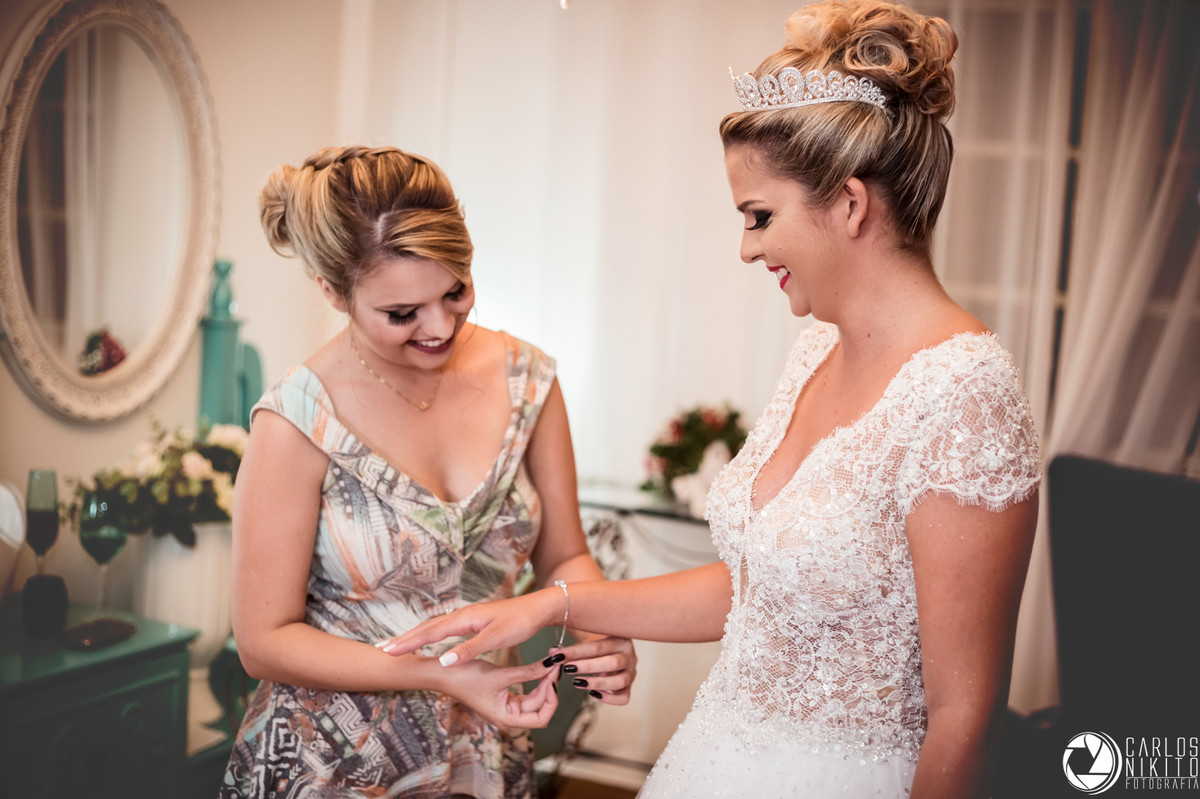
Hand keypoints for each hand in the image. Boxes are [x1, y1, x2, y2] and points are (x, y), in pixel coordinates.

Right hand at [376, 589, 558, 664]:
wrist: (540, 607)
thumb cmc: (521, 622)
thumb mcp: (497, 638)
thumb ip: (470, 649)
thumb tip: (443, 661)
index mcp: (465, 619)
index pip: (429, 633)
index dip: (408, 643)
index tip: (387, 651)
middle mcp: (462, 615)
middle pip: (426, 627)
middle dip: (403, 639)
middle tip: (379, 649)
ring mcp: (467, 617)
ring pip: (433, 626)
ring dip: (413, 635)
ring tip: (395, 645)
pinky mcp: (473, 621)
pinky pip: (443, 627)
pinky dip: (428, 633)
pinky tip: (425, 638)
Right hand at [436, 657, 560, 731]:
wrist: (444, 672)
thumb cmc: (467, 676)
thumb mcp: (501, 674)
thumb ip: (529, 672)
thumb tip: (552, 666)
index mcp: (507, 718)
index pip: (541, 718)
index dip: (551, 700)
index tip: (552, 680)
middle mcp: (508, 716)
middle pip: (539, 707)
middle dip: (549, 686)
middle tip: (555, 663)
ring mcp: (506, 707)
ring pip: (534, 699)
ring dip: (543, 682)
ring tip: (550, 662)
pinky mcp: (504, 696)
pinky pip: (525, 692)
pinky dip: (534, 680)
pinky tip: (540, 666)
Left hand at [551, 636, 636, 705]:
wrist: (614, 651)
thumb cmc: (599, 645)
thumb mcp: (587, 641)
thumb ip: (571, 648)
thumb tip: (553, 653)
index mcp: (621, 639)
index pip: (598, 646)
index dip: (577, 652)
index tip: (559, 656)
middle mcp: (630, 656)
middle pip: (612, 663)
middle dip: (588, 667)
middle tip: (568, 669)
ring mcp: (631, 673)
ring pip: (620, 681)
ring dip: (596, 683)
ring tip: (577, 682)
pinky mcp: (629, 688)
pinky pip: (623, 698)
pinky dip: (609, 698)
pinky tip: (593, 694)